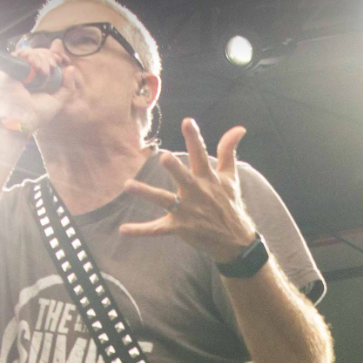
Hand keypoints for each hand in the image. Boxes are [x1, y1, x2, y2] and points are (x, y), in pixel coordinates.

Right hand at [0, 44, 66, 136]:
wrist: (22, 118)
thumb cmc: (38, 113)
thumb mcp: (58, 100)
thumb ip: (68, 86)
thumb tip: (71, 67)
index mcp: (38, 78)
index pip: (45, 59)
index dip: (53, 56)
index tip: (59, 60)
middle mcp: (27, 72)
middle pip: (39, 53)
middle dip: (49, 57)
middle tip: (51, 68)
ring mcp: (17, 69)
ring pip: (31, 52)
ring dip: (41, 58)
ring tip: (43, 72)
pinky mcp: (7, 67)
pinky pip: (19, 53)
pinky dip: (30, 56)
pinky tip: (35, 67)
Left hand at [119, 118, 259, 263]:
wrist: (235, 240)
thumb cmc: (229, 204)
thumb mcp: (230, 177)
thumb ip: (228, 151)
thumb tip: (239, 128)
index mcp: (207, 178)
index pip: (201, 154)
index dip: (194, 138)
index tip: (187, 122)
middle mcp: (197, 192)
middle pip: (184, 178)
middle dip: (175, 169)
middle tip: (164, 157)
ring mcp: (187, 211)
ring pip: (165, 200)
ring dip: (147, 192)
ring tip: (128, 185)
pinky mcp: (179, 227)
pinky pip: (157, 229)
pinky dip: (141, 231)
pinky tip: (123, 230)